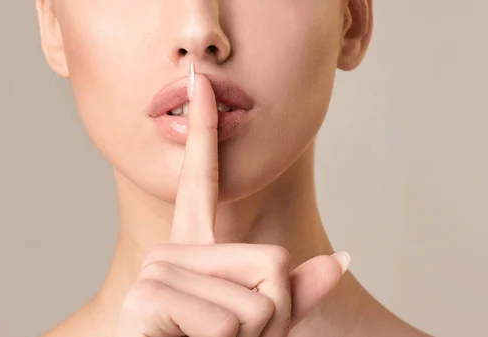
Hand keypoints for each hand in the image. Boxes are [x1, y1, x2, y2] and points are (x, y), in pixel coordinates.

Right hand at [113, 63, 348, 336]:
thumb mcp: (262, 328)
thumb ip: (294, 293)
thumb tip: (340, 259)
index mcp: (195, 251)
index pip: (202, 180)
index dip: (203, 131)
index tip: (200, 84)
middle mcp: (172, 252)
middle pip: (271, 264)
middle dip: (270, 317)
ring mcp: (157, 271)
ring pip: (256, 300)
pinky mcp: (147, 296)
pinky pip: (229, 321)